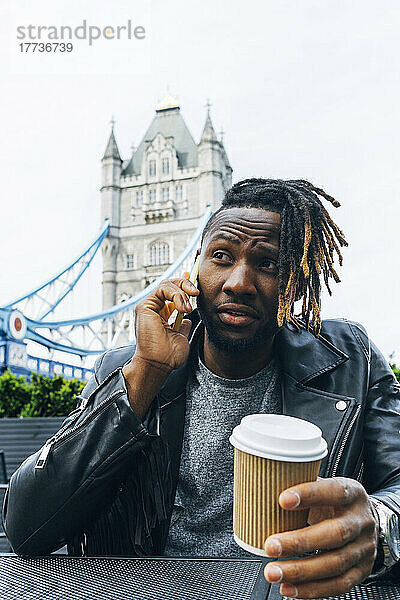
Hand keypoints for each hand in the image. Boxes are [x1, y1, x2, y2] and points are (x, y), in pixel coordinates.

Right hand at [133, 276, 198, 371]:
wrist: (160, 363)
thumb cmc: (168, 355)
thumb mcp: (181, 336)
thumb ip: (183, 325)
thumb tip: (188, 319)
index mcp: (162, 314)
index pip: (172, 293)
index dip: (183, 285)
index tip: (194, 285)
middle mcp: (154, 308)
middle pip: (170, 285)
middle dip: (185, 284)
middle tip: (196, 293)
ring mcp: (149, 306)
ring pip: (167, 284)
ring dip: (182, 292)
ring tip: (188, 309)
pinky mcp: (145, 306)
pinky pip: (162, 289)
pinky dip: (176, 294)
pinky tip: (182, 308)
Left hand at [263, 477, 378, 598]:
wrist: (368, 520)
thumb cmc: (336, 501)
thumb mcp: (325, 486)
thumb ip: (302, 487)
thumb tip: (264, 488)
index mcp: (353, 493)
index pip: (335, 492)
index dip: (310, 495)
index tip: (282, 500)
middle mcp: (362, 521)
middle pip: (336, 534)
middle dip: (299, 542)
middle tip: (270, 546)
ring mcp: (364, 548)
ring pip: (335, 564)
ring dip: (301, 571)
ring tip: (274, 571)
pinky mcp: (361, 571)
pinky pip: (338, 585)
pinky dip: (311, 589)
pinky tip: (289, 588)